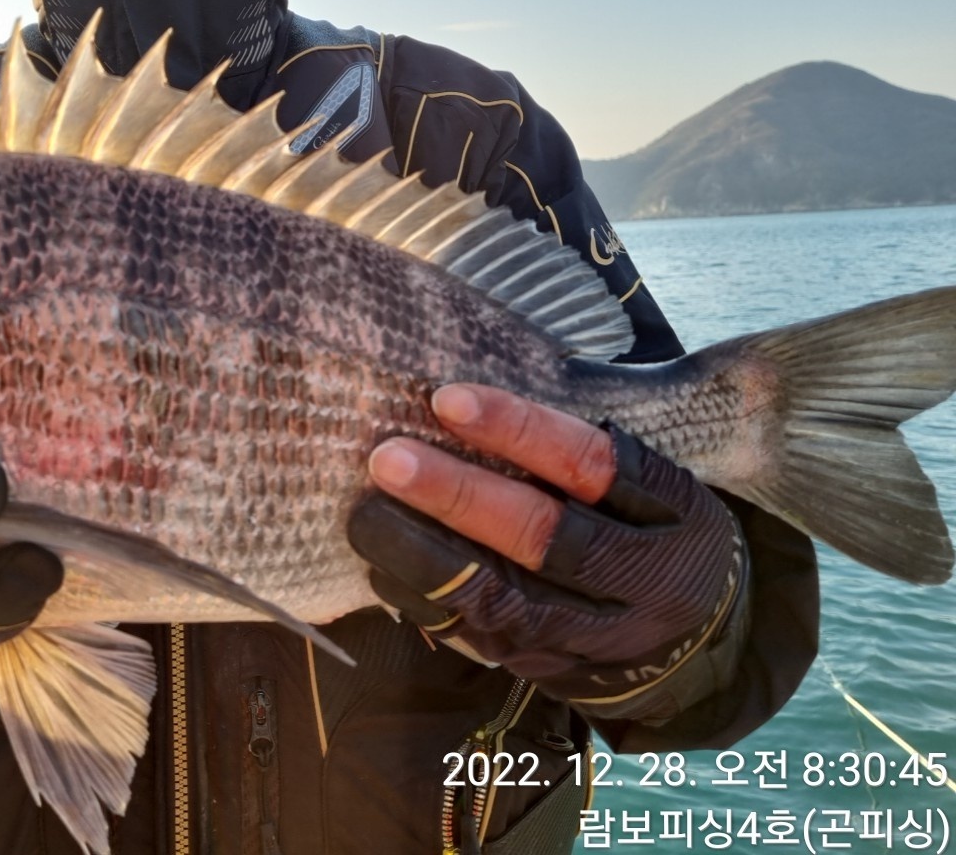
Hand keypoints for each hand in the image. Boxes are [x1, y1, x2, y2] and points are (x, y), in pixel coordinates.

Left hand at [349, 384, 745, 710]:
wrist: (703, 641)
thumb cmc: (651, 527)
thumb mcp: (653, 480)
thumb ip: (581, 442)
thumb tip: (469, 396)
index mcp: (673, 510)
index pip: (592, 463)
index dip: (518, 428)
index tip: (446, 399)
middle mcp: (644, 577)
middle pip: (545, 535)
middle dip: (458, 495)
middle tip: (388, 459)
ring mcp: (601, 636)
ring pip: (507, 598)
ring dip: (426, 556)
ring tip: (366, 517)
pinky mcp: (557, 671)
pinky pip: (485, 640)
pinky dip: (428, 601)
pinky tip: (383, 565)